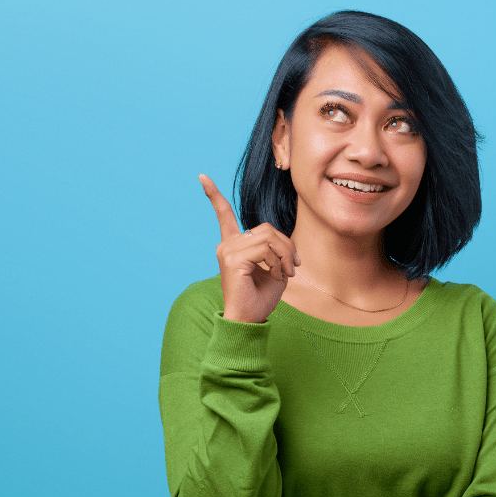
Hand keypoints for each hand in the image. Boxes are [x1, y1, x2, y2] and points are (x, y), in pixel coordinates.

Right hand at [199, 174, 298, 323]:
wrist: (249, 320)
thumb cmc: (261, 298)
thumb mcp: (275, 268)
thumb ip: (275, 248)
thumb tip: (280, 239)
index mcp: (233, 245)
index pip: (224, 215)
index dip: (214, 195)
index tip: (202, 177)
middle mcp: (226, 244)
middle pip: (267, 229)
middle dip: (287, 246)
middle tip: (293, 267)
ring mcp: (227, 250)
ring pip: (269, 238)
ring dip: (285, 256)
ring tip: (286, 274)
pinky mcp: (233, 258)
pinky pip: (266, 249)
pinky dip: (278, 262)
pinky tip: (277, 276)